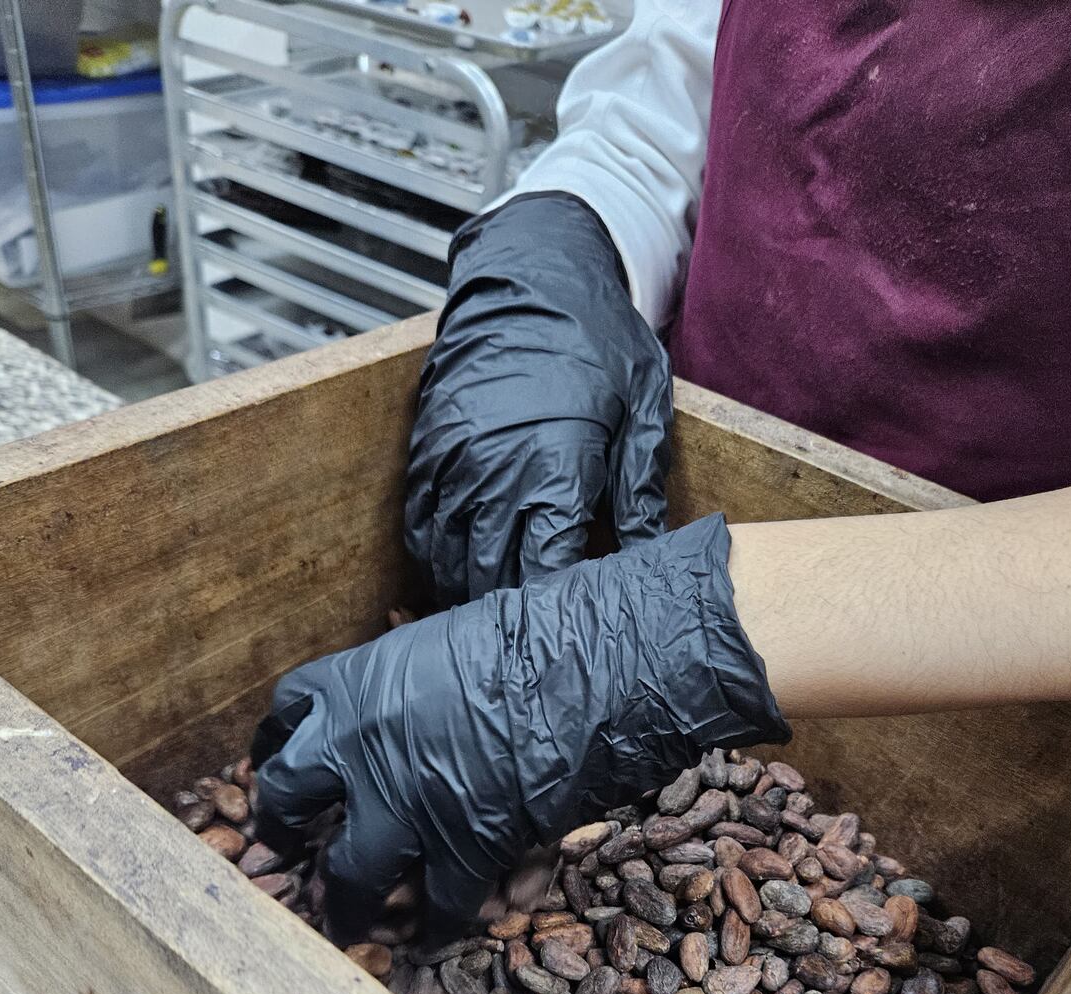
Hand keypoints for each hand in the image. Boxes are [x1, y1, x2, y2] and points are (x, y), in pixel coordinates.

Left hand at [252, 516, 788, 943]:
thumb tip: (412, 718)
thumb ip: (414, 687)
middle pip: (286, 796)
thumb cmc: (547, 634)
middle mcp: (362, 743)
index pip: (289, 717)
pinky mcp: (460, 847)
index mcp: (359, 681)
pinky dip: (435, 928)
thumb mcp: (453, 645)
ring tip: (344, 925)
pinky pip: (434, 905)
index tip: (275, 764)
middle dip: (279, 830)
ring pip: (349, 874)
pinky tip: (434, 938)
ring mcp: (405, 802)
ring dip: (345, 905)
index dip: (278, 747)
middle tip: (284, 850)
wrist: (604, 663)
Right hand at [405, 191, 672, 605]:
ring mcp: (453, 461)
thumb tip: (652, 556)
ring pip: (445, 560)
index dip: (551, 615)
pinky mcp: (428, 447)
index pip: (543, 576)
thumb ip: (640, 491)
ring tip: (489, 619)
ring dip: (464, 595)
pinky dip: (433, 557)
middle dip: (504, 619)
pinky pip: (418, 524)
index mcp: (554, 471)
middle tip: (526, 642)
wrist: (536, 273)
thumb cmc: (599, 338)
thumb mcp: (643, 410)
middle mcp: (495, 473)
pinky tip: (455, 573)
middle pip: (487, 580)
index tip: (567, 636)